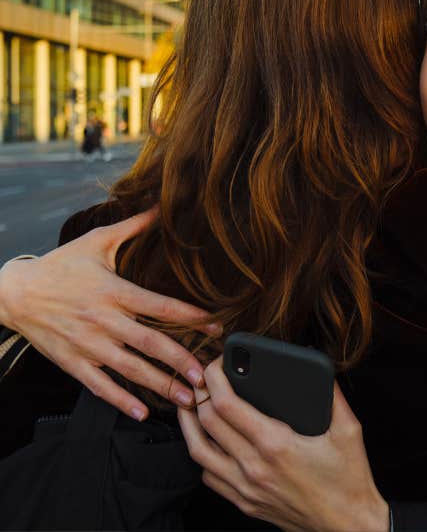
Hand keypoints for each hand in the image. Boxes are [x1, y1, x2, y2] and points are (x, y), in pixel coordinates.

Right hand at [0, 208, 221, 420]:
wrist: (14, 293)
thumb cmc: (60, 265)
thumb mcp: (96, 241)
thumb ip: (132, 226)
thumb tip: (160, 205)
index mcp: (114, 291)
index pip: (160, 306)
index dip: (190, 317)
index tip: (215, 326)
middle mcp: (104, 321)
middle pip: (149, 342)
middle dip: (180, 360)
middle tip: (205, 375)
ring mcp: (88, 345)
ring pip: (129, 369)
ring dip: (160, 385)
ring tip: (187, 399)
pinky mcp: (72, 362)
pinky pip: (100, 386)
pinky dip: (121, 401)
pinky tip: (143, 412)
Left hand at [178, 357, 388, 531]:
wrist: (348, 526)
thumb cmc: (349, 480)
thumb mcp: (349, 431)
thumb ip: (333, 394)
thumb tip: (321, 366)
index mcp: (276, 444)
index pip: (227, 404)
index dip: (215, 377)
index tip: (217, 362)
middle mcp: (253, 467)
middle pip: (207, 422)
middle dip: (200, 391)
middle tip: (203, 375)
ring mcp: (246, 488)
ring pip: (198, 451)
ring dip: (190, 423)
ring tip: (192, 403)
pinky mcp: (245, 503)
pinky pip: (209, 476)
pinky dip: (203, 453)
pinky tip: (210, 440)